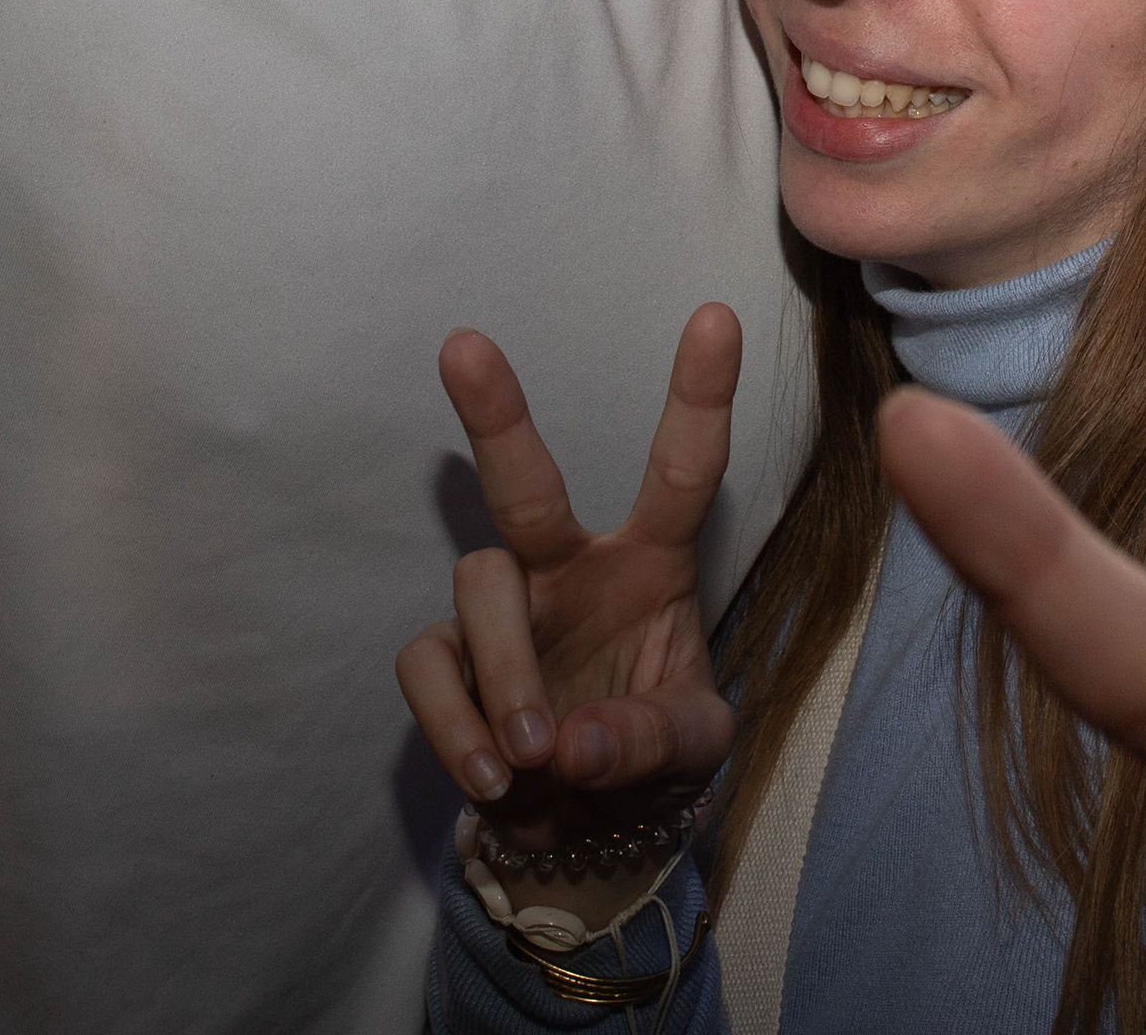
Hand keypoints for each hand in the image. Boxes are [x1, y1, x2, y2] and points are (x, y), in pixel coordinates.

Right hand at [395, 305, 740, 838]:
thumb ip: (648, 740)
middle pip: (527, 483)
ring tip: (535, 755)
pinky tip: (493, 776)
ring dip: (508, 674)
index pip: (683, 472)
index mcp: (651, 562)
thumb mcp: (689, 749)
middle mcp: (570, 566)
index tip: (716, 317)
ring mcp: (505, 608)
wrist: (583, 827)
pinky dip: (456, 725)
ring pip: (480, 587)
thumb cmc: (648, 751)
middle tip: (463, 347)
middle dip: (498, 415)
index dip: (699, 397)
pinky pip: (429, 664)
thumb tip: (573, 741)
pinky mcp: (447, 657)